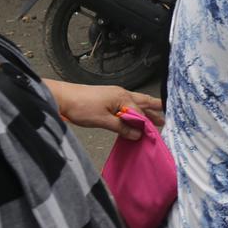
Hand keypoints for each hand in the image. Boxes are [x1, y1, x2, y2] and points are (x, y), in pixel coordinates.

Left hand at [43, 79, 163, 139]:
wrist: (62, 98)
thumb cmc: (81, 107)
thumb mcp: (102, 120)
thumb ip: (121, 127)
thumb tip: (137, 134)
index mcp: (122, 97)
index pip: (140, 112)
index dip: (147, 124)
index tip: (154, 134)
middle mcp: (121, 93)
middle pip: (143, 102)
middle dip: (154, 110)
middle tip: (166, 117)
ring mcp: (114, 94)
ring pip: (135, 102)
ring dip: (145, 109)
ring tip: (156, 115)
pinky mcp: (107, 97)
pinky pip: (127, 103)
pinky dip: (135, 109)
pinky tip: (134, 115)